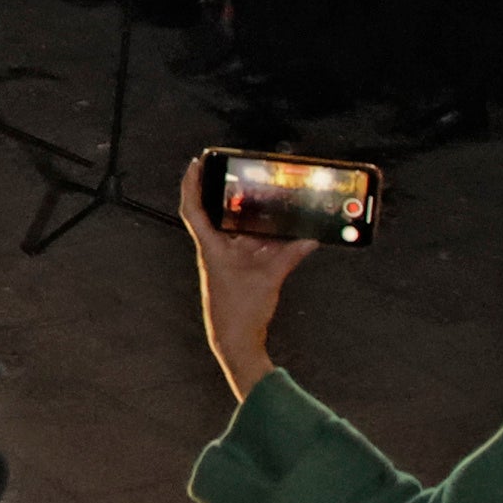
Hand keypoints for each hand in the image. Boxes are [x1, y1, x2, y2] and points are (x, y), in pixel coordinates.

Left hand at [176, 159, 310, 401]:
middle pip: (212, 211)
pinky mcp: (234, 267)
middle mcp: (214, 249)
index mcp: (212, 248)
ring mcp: (223, 258)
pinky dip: (258, 233)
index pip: (193, 209)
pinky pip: (244, 242)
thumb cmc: (240, 312)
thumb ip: (290, 255)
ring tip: (257, 192)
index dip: (192, 185)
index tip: (196, 163)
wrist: (234, 339)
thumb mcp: (269, 278)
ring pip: (231, 227)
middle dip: (219, 190)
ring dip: (243, 212)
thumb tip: (311, 238)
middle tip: (230, 168)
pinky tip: (274, 227)